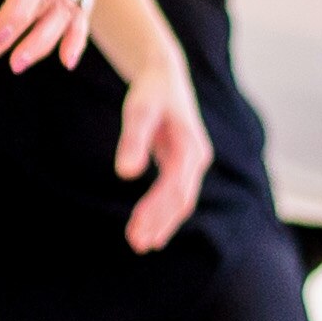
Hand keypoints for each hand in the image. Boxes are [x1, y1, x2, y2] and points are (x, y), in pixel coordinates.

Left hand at [112, 51, 211, 253]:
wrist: (163, 76)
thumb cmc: (149, 92)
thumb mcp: (138, 111)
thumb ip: (132, 141)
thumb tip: (124, 174)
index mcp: (190, 147)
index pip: (174, 188)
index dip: (156, 211)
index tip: (138, 230)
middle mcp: (197, 157)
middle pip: (181, 199)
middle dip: (160, 223)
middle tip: (137, 244)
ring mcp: (193, 162)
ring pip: (181, 200)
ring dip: (163, 222)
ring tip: (140, 243)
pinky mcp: (184, 163)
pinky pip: (177, 193)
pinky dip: (164, 211)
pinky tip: (150, 228)